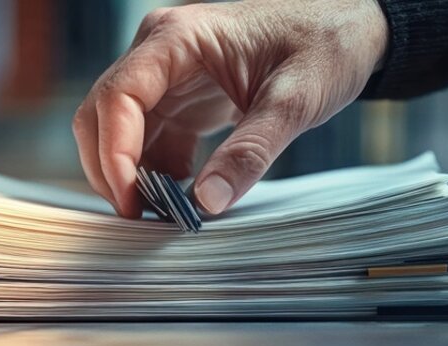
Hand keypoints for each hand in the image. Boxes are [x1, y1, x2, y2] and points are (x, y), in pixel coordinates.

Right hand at [73, 0, 387, 217]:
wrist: (346, 27)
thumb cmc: (324, 44)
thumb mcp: (297, 99)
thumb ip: (252, 150)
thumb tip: (208, 203)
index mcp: (178, 38)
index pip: (118, 96)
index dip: (114, 152)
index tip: (130, 198)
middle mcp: (159, 52)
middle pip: (101, 113)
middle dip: (111, 168)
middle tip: (139, 216)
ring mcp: (165, 76)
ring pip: (116, 131)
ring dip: (129, 174)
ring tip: (162, 212)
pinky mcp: (177, 99)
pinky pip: (145, 140)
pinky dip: (152, 172)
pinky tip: (180, 193)